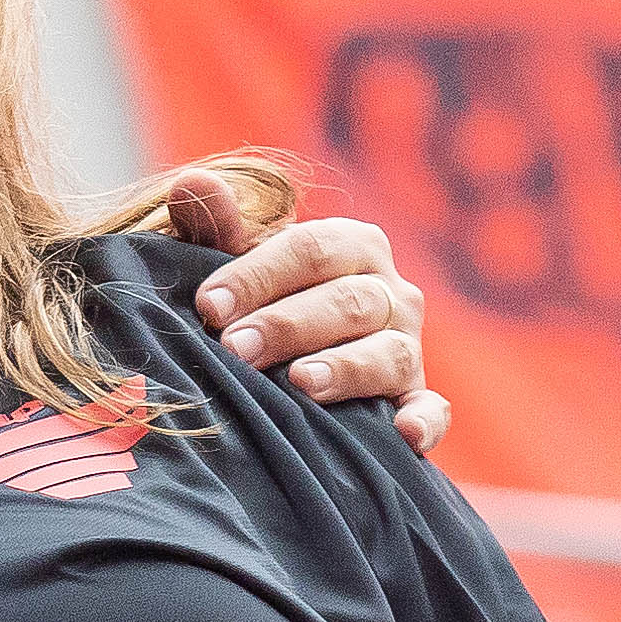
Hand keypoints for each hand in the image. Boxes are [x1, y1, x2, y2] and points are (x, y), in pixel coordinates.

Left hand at [165, 176, 445, 457]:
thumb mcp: (240, 263)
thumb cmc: (265, 299)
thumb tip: (190, 184)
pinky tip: (402, 436)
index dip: (258, 274)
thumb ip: (215, 228)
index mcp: (353, 245)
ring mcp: (407, 346)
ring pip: (387, 353)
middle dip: (288, 325)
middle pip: (348, 301)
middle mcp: (391, 292)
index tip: (209, 304)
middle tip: (235, 349)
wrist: (297, 354)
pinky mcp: (414, 398)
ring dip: (346, 368)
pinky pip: (430, 408)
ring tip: (300, 382)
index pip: (311, 249)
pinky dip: (423, 421)